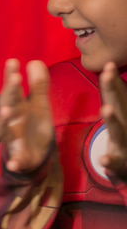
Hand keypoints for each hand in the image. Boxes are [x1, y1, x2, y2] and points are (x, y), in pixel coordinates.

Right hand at [0, 59, 53, 173]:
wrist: (34, 156)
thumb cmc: (33, 126)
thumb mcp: (39, 105)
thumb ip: (38, 85)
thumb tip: (35, 61)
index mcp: (15, 107)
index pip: (10, 90)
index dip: (10, 76)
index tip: (13, 61)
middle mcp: (9, 121)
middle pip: (5, 105)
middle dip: (9, 93)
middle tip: (16, 79)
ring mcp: (10, 139)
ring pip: (1, 130)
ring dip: (2, 120)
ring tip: (6, 110)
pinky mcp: (18, 158)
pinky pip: (14, 160)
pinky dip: (13, 162)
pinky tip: (14, 163)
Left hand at [100, 62, 126, 179]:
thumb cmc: (125, 139)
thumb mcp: (123, 118)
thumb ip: (117, 99)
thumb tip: (110, 73)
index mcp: (124, 116)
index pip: (119, 96)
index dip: (113, 81)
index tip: (108, 64)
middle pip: (120, 106)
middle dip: (113, 90)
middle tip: (106, 73)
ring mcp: (125, 145)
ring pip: (119, 132)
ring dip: (113, 121)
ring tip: (106, 108)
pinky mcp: (122, 164)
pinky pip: (115, 162)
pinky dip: (110, 161)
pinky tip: (103, 159)